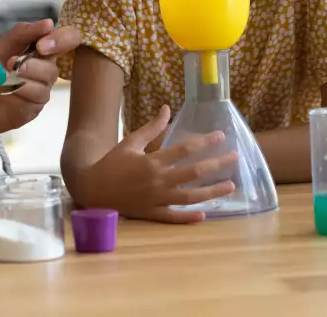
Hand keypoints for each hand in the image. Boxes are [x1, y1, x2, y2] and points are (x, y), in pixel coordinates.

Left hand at [0, 20, 79, 136]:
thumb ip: (20, 36)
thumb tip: (49, 22)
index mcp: (33, 51)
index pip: (64, 40)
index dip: (62, 39)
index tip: (42, 43)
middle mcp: (40, 70)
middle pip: (56, 61)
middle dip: (37, 60)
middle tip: (12, 61)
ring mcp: (36, 91)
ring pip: (49, 79)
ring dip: (29, 74)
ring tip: (4, 76)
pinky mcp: (30, 109)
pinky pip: (38, 97)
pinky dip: (24, 90)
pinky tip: (7, 90)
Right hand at [80, 105, 237, 223]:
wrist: (92, 189)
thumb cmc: (111, 163)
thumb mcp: (130, 142)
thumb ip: (151, 128)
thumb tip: (167, 108)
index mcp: (152, 161)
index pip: (184, 150)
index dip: (204, 142)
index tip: (221, 136)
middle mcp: (157, 181)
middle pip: (193, 173)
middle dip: (216, 165)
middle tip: (235, 157)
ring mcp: (155, 199)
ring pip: (189, 198)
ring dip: (211, 192)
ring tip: (230, 186)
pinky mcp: (151, 214)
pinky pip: (172, 218)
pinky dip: (188, 218)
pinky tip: (204, 216)